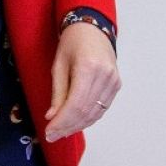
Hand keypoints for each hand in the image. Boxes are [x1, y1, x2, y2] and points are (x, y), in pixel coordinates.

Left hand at [44, 20, 120, 142]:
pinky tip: (75, 123)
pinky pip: (102, 108)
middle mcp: (105, 76)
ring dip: (77, 126)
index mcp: (89, 67)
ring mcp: (113, 81)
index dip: (62, 122)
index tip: (49, 132)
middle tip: (52, 136)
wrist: (92, 28)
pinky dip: (88, 118)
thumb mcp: (58, 65)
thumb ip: (57, 93)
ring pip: (95, 113)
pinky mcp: (116, 85)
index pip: (75, 104)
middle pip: (86, 111)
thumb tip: (52, 117)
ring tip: (61, 132)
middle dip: (67, 127)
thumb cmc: (72, 43)